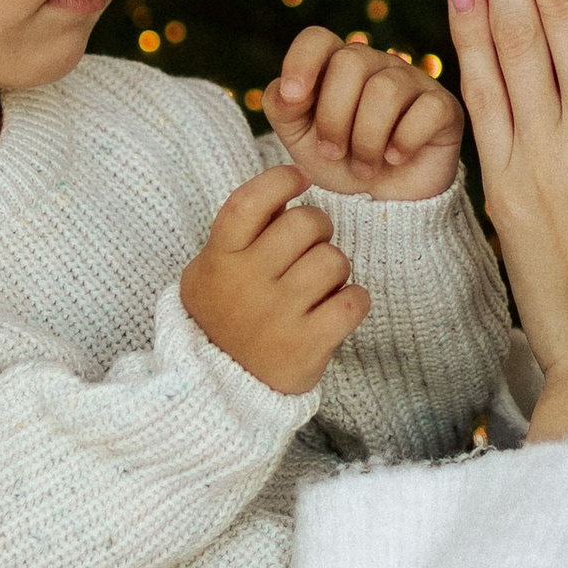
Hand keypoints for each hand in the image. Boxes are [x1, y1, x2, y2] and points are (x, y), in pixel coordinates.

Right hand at [181, 168, 369, 395]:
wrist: (220, 387)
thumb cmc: (226, 314)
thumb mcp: (212, 269)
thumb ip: (242, 233)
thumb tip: (288, 193)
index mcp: (220, 258)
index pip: (249, 202)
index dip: (279, 181)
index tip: (299, 180)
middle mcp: (247, 284)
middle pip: (305, 224)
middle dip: (319, 228)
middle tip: (313, 245)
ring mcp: (277, 316)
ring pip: (334, 261)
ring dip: (336, 268)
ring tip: (321, 285)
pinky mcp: (307, 345)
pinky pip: (354, 302)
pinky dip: (355, 300)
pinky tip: (338, 307)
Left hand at [263, 24, 463, 199]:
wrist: (382, 206)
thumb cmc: (340, 164)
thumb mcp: (300, 139)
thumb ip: (282, 107)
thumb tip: (287, 89)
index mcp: (336, 65)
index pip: (317, 39)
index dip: (301, 62)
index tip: (294, 99)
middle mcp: (376, 65)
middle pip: (350, 61)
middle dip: (334, 117)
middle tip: (334, 152)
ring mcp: (413, 82)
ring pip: (386, 89)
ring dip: (367, 139)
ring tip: (364, 166)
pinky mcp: (444, 107)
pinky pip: (425, 110)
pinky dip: (404, 141)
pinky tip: (396, 158)